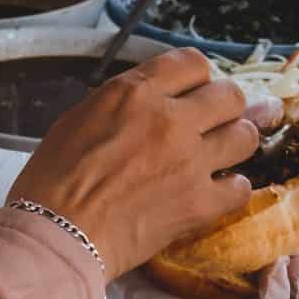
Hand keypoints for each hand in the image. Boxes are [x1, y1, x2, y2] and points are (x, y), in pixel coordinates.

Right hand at [15, 48, 260, 280]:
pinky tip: (217, 192)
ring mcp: (190, 161)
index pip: (192, 63)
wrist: (56, 236)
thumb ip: (124, 103)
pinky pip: (241, 188)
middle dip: (226, 107)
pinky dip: (232, 189)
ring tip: (221, 156)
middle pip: (230, 95)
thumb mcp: (79, 119)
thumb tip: (151, 102)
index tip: (195, 91)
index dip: (198, 78)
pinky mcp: (200, 203)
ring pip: (245, 136)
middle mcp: (169, 119)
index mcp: (134, 93)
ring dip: (235, 144)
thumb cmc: (53, 182)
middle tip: (215, 122)